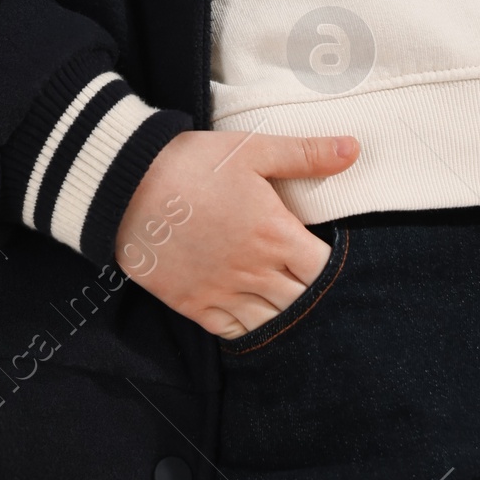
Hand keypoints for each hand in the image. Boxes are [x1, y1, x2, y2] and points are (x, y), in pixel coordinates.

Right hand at [115, 130, 359, 337]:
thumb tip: (354, 147)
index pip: (323, 269)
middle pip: (302, 301)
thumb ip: (305, 153)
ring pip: (271, 322)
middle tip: (312, 283)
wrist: (125, 186)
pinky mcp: (193, 304)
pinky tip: (255, 317)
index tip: (328, 257)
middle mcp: (253, 271)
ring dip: (285, 315)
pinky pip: (233, 332)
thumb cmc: (191, 163)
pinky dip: (250, 329)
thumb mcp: (251, 149)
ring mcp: (222, 292)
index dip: (333, 268)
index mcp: (274, 234)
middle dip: (314, 295)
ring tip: (288, 303)